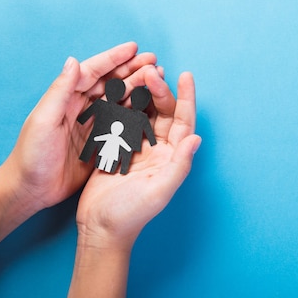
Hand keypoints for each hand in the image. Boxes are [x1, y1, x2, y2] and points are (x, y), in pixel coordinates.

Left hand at [2, 42, 157, 213]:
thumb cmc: (32, 155)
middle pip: (111, 82)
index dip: (113, 58)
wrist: (31, 189)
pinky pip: (122, 121)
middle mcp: (80, 107)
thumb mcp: (44, 120)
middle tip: (154, 61)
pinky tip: (151, 105)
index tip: (134, 48)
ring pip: (119, 99)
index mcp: (66, 98)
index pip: (93, 71)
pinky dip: (137, 111)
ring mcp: (92, 123)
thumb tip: (74, 60)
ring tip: (158, 78)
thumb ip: (60, 90)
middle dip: (132, 69)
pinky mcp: (100, 141)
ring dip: (138, 87)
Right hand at [75, 68, 200, 249]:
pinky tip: (117, 88)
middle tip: (150, 70)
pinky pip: (122, 120)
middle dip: (159, 89)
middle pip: (163, 112)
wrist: (100, 227)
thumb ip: (179, 165)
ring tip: (136, 73)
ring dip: (141, 93)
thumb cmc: (131, 214)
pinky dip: (121, 103)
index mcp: (172, 156)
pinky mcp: (117, 147)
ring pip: (143, 112)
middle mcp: (159, 149)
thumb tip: (196, 139)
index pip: (183, 121)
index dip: (186, 98)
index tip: (186, 75)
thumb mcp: (159, 191)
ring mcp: (138, 147)